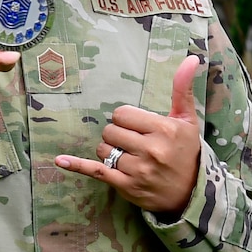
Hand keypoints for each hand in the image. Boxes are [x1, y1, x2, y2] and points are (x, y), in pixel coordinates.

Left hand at [56, 56, 203, 213]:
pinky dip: (77, 165)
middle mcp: (151, 149)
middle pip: (110, 131)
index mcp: (165, 129)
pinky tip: (60, 160)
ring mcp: (137, 170)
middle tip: (134, 143)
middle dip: (117, 135)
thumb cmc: (186, 152)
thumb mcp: (187, 120)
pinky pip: (96, 171)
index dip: (126, 119)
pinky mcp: (126, 186)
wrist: (191, 193)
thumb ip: (183, 89)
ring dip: (110, 151)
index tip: (138, 127)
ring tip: (129, 157)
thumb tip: (190, 58)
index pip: (122, 114)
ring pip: (103, 149)